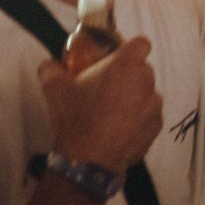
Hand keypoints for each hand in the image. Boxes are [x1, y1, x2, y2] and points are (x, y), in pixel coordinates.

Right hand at [41, 35, 161, 169]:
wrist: (88, 161)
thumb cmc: (75, 118)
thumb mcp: (54, 89)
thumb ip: (51, 70)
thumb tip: (49, 66)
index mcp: (128, 65)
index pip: (140, 44)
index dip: (128, 50)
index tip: (114, 59)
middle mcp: (147, 82)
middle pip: (142, 70)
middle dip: (127, 76)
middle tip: (105, 88)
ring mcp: (154, 106)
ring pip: (146, 93)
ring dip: (133, 98)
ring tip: (111, 112)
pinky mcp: (156, 128)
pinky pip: (148, 116)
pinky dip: (138, 119)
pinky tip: (118, 129)